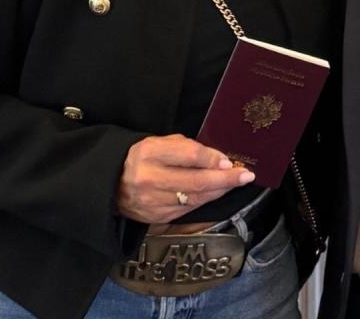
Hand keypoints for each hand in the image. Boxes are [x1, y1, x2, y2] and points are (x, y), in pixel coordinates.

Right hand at [115, 135, 254, 222]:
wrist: (113, 183)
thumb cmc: (144, 157)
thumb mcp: (161, 142)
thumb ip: (188, 148)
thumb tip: (220, 160)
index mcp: (150, 153)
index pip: (188, 155)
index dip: (212, 158)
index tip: (230, 161)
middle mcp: (150, 179)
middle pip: (196, 181)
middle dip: (225, 180)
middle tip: (246, 175)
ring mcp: (153, 202)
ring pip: (195, 198)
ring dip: (220, 191)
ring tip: (237, 183)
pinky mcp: (157, 217)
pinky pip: (188, 209)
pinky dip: (206, 200)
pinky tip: (217, 192)